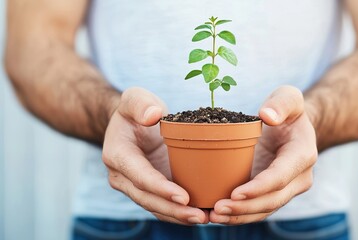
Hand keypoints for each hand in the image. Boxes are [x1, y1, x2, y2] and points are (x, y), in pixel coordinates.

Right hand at [102, 87, 208, 224]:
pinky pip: (164, 205)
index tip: (184, 197)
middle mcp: (123, 177)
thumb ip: (140, 103)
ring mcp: (136, 186)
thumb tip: (152, 115)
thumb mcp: (135, 97)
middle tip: (200, 216)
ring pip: (156, 207)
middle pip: (148, 199)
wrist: (132, 123)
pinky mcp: (150, 189)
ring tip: (205, 218)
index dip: (161, 188)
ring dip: (179, 216)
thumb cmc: (136, 109)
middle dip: (173, 210)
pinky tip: (202, 214)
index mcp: (118, 155)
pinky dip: (180, 213)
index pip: (140, 176)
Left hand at [210, 86, 317, 224]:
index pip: (281, 176)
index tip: (235, 193)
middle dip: (245, 208)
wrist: (294, 128)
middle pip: (272, 200)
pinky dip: (239, 215)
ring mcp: (287, 189)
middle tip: (217, 209)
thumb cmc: (288, 111)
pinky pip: (258, 209)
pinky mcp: (274, 194)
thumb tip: (267, 115)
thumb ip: (282, 102)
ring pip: (264, 210)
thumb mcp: (289, 97)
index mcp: (302, 155)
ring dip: (239, 216)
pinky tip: (218, 216)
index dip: (259, 187)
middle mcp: (299, 178)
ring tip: (214, 217)